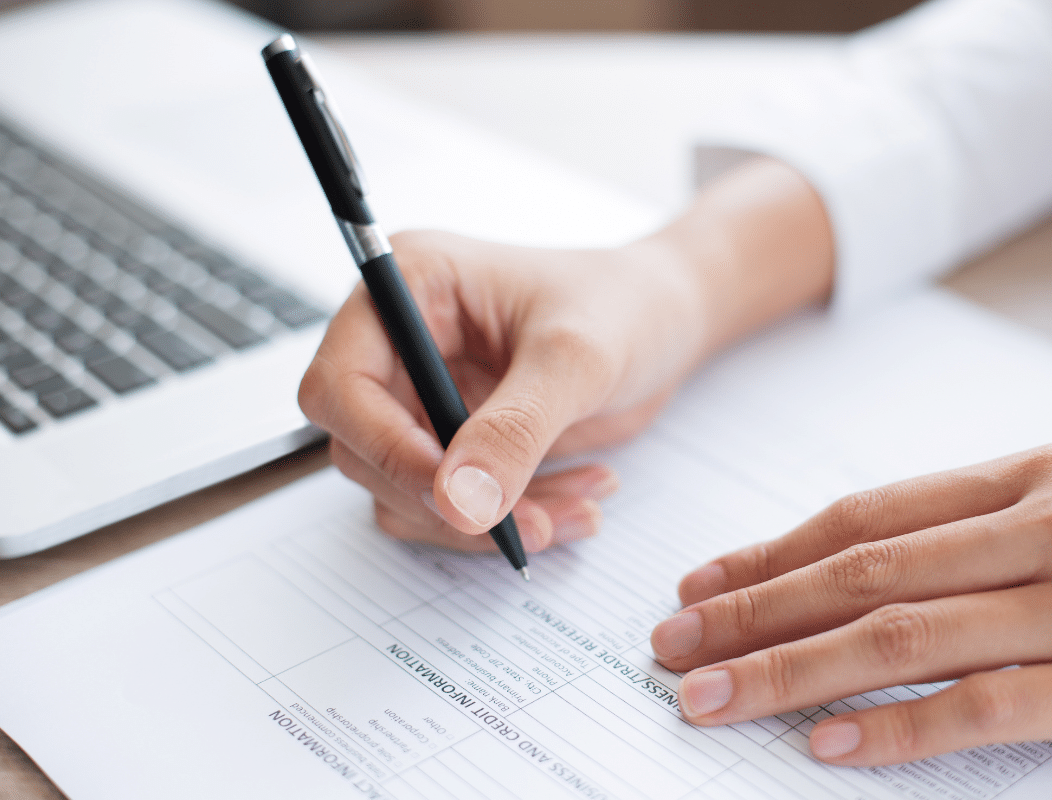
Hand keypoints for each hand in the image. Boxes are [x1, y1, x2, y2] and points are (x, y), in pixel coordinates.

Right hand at [298, 158, 832, 552]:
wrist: (668, 319)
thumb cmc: (625, 304)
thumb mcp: (576, 359)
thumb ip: (515, 429)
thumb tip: (457, 503)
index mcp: (409, 287)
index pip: (340, 383)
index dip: (383, 446)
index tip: (450, 491)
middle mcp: (401, 343)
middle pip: (364, 451)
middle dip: (446, 500)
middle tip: (531, 524)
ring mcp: (425, 396)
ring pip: (407, 493)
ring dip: (486, 522)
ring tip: (577, 509)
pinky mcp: (455, 440)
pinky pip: (453, 506)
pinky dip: (509, 521)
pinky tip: (576, 500)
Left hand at [650, 443, 1051, 764]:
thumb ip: (971, 528)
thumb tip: (846, 569)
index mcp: (1026, 476)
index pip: (866, 517)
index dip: (770, 552)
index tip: (698, 583)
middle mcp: (1048, 528)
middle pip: (864, 574)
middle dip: (753, 611)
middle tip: (672, 643)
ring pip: (907, 637)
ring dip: (793, 671)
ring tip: (712, 697)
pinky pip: (990, 709)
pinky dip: (901, 728)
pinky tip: (827, 745)